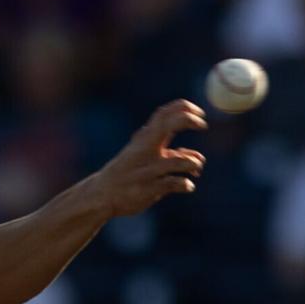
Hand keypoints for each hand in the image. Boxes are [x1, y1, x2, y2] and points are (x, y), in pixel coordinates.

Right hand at [94, 100, 206, 217]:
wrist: (102, 195)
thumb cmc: (127, 173)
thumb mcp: (146, 159)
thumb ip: (171, 154)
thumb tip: (197, 158)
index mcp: (143, 139)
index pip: (164, 114)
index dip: (185, 108)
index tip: (200, 114)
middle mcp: (145, 150)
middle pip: (169, 124)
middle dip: (188, 120)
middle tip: (202, 125)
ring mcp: (147, 170)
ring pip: (181, 161)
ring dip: (194, 163)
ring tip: (195, 170)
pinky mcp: (149, 188)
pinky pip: (176, 183)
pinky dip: (186, 184)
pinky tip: (186, 186)